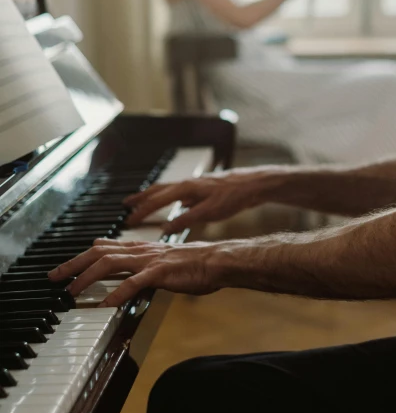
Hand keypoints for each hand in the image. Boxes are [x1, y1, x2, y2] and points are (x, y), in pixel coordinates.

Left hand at [48, 238, 223, 306]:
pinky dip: (117, 292)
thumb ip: (141, 262)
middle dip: (73, 265)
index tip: (62, 269)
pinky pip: (134, 282)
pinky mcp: (161, 272)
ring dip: (87, 277)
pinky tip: (105, 304)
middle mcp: (141, 250)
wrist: (218, 261)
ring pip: (110, 263)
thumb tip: (123, 266)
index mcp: (141, 248)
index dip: (80, 257)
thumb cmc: (194, 263)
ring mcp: (150, 260)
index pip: (103, 247)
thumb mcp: (162, 259)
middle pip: (98, 253)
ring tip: (71, 291)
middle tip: (53, 278)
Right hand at [123, 168, 263, 233]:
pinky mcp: (201, 188)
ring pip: (167, 189)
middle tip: (126, 205)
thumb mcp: (209, 212)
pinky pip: (178, 192)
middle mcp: (186, 183)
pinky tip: (173, 204)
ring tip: (142, 202)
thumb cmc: (233, 196)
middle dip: (140, 198)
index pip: (156, 200)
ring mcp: (193, 184)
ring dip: (152, 196)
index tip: (128, 220)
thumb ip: (186, 220)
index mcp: (185, 188)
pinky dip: (169, 197)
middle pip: (157, 190)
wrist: (252, 184)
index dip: (141, 211)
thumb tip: (165, 229)